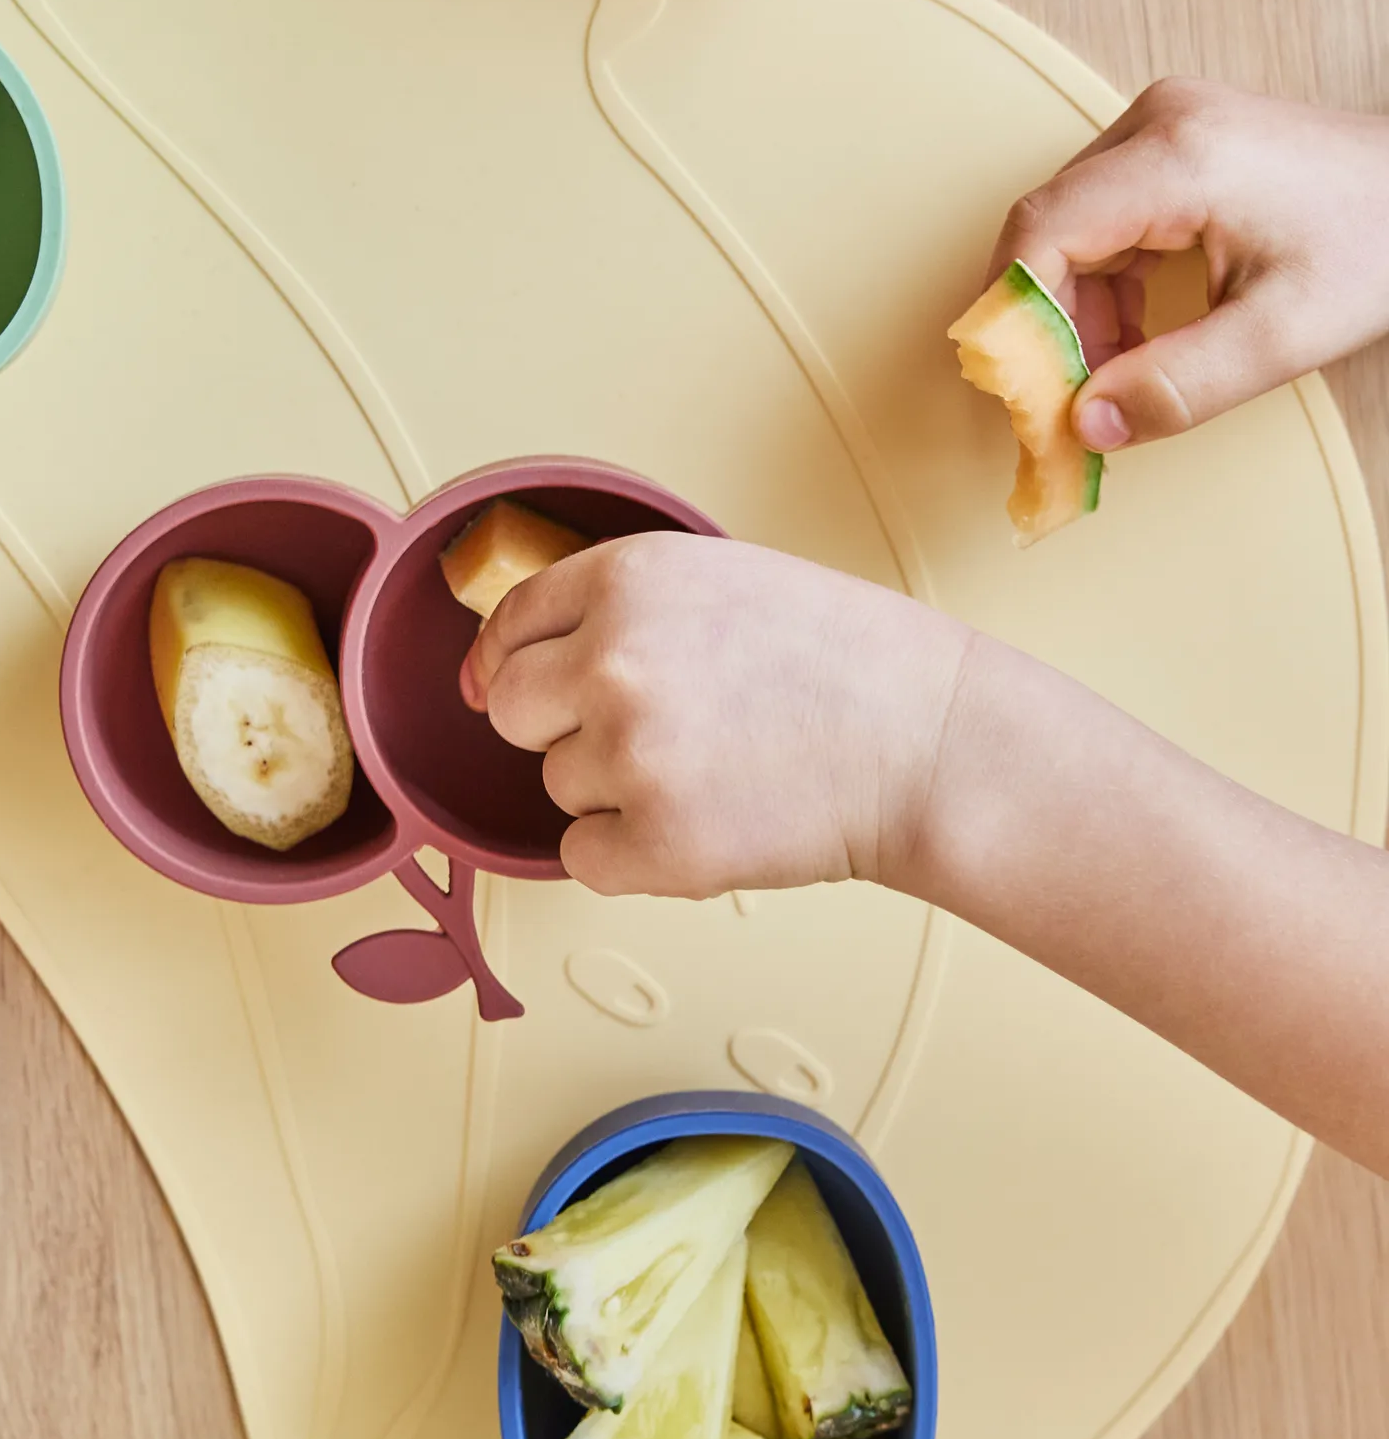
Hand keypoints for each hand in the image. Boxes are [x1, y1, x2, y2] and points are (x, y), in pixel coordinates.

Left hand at [458, 532, 969, 899]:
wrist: (933, 743)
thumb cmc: (849, 664)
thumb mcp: (723, 581)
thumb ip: (621, 609)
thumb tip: (505, 663)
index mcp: (628, 579)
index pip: (511, 623)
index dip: (507, 662)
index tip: (511, 685)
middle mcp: (613, 659)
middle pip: (510, 710)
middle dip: (559, 727)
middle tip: (648, 733)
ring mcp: (631, 754)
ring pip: (558, 786)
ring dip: (616, 790)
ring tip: (714, 770)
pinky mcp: (656, 843)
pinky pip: (584, 859)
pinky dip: (632, 856)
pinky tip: (706, 822)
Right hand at [992, 78, 1388, 451]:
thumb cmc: (1380, 242)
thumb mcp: (1285, 334)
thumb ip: (1180, 385)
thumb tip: (1088, 425)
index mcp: (1180, 156)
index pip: (1044, 228)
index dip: (1014, 315)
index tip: (1016, 389)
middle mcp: (1158, 124)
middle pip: (1050, 230)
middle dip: (1047, 326)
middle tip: (1060, 406)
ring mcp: (1163, 128)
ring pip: (1071, 230)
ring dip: (1076, 314)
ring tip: (1109, 382)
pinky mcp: (1174, 146)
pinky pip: (1103, 221)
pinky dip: (1104, 289)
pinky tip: (1131, 343)